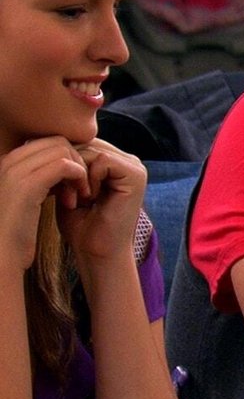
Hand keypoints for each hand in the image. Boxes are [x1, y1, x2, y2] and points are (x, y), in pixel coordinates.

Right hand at [0, 137, 89, 269]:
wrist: (3, 257)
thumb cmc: (17, 233)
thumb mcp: (29, 199)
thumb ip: (42, 179)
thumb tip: (66, 166)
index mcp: (9, 162)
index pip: (48, 142)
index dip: (68, 159)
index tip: (74, 183)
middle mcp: (9, 160)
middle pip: (58, 141)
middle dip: (76, 162)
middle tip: (80, 189)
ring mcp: (16, 171)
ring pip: (63, 150)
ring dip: (79, 172)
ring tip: (79, 196)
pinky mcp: (28, 185)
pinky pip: (65, 166)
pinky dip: (78, 179)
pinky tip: (76, 200)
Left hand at [57, 138, 146, 260]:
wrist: (97, 253)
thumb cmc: (82, 225)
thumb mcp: (71, 185)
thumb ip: (70, 162)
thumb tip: (55, 137)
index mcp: (116, 162)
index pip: (84, 143)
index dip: (67, 161)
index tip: (60, 188)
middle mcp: (128, 161)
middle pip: (88, 143)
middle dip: (71, 166)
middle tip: (67, 194)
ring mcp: (135, 167)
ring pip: (93, 149)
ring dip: (79, 173)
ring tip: (78, 198)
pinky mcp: (136, 175)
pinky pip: (103, 160)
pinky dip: (90, 178)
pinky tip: (91, 197)